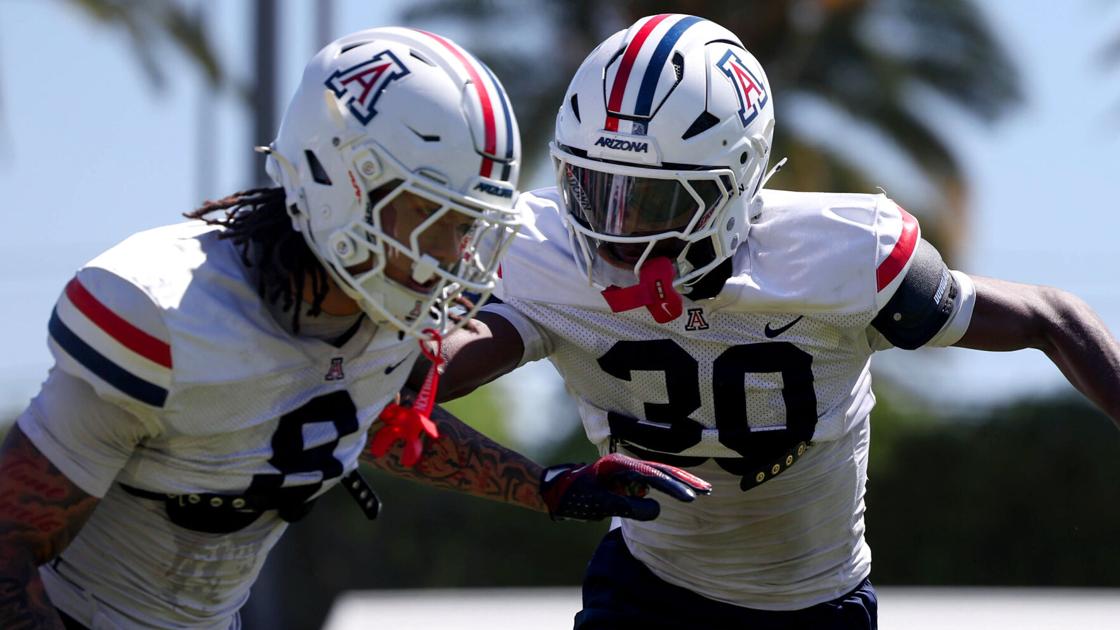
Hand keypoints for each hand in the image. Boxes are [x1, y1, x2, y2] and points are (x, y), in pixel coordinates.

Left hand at [539, 453, 711, 520]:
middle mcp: (625, 463)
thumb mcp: (600, 505)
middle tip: (708, 491)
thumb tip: (658, 511)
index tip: (692, 498)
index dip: (674, 486)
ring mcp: (625, 470)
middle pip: (662, 469)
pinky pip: (650, 481)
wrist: (552, 492)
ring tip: (701, 491)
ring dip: (679, 481)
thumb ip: (628, 507)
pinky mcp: (624, 478)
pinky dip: (666, 486)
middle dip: (685, 479)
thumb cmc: (573, 497)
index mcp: (620, 465)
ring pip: (659, 474)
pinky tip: (679, 492)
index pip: (654, 475)